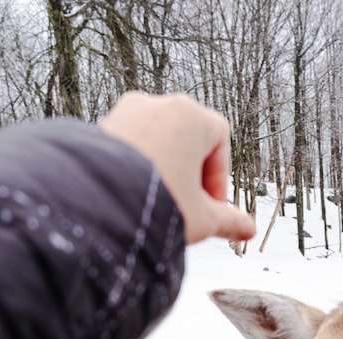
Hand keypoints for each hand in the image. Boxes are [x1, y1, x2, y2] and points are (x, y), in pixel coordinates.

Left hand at [99, 92, 255, 244]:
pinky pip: (131, 144)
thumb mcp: (201, 218)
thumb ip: (229, 221)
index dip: (219, 178)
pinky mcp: (102, 125)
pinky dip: (138, 165)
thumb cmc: (150, 203)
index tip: (211, 205)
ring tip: (160, 202)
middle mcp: (159, 105)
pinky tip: (135, 195)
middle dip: (191, 175)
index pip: (220, 142)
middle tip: (187, 206)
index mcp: (191, 116)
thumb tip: (246, 229)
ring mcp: (127, 112)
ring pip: (159, 141)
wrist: (95, 205)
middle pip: (189, 140)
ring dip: (166, 170)